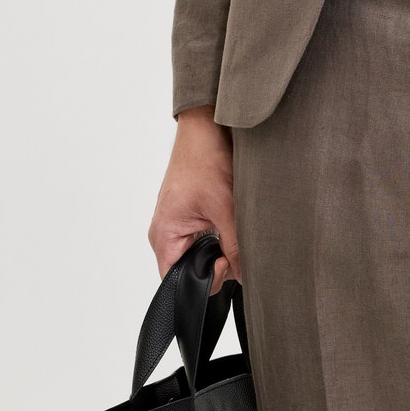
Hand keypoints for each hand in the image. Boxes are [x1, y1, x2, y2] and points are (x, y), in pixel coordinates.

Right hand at [148, 108, 241, 295]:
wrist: (205, 128)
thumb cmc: (205, 160)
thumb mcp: (226, 208)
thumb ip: (236, 246)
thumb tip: (246, 274)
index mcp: (164, 235)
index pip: (175, 282)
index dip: (203, 282)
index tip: (226, 263)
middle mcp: (164, 232)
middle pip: (187, 270)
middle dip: (213, 265)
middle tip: (232, 248)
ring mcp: (174, 223)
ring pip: (195, 254)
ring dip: (215, 249)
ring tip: (228, 228)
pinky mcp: (185, 215)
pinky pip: (198, 239)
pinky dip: (214, 237)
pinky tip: (225, 222)